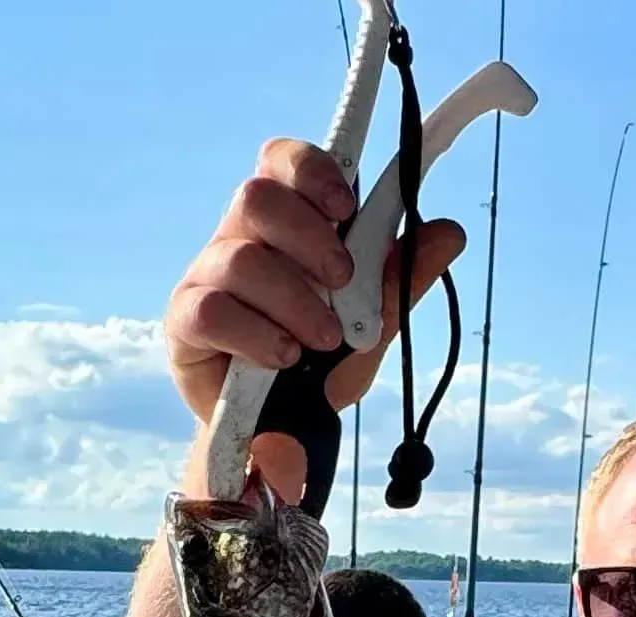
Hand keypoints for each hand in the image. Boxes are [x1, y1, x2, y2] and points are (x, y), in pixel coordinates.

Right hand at [166, 138, 465, 422]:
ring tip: (323, 341)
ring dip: (293, 299)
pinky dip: (257, 334)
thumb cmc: (316, 367)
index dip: (312, 171)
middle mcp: (238, 240)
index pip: (282, 162)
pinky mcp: (185, 324)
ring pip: (241, 259)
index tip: (346, 208)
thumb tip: (450, 232)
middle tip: (342, 281)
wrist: (280, 436)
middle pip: (257, 197)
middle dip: (309, 236)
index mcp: (282, 226)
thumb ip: (401, 280)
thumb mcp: (371, 326)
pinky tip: (283, 357)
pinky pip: (213, 310)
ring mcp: (207, 279)